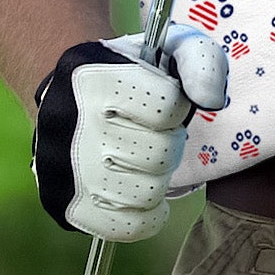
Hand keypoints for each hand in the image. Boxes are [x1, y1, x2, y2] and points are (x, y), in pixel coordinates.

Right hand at [31, 26, 228, 240]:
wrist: (70, 94)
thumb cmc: (134, 72)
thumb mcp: (170, 47)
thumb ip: (203, 62)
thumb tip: (212, 101)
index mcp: (95, 78)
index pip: (168, 107)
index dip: (177, 105)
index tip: (164, 102)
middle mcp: (71, 125)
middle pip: (159, 154)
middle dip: (168, 142)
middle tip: (154, 133)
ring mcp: (62, 171)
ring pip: (146, 193)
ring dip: (157, 177)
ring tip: (144, 159)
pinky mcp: (64, 207)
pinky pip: (126, 228)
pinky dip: (146, 215)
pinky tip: (143, 192)